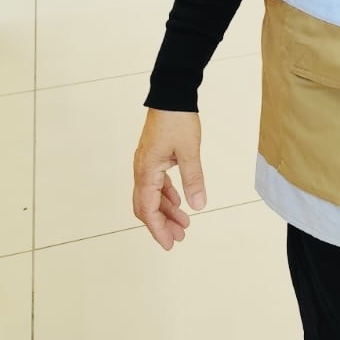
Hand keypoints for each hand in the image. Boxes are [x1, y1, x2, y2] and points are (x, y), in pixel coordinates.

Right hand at [132, 109, 205, 249]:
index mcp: (146, 171)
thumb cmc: (177, 119)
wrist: (171, 95)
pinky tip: (179, 202)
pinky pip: (156, 183)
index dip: (158, 229)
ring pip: (152, 195)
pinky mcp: (153, 157)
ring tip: (184, 223)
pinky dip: (166, 195)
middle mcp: (142, 170)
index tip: (169, 244)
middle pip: (146, 206)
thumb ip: (193, 179)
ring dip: (166, 210)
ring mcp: (146, 163)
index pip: (149, 209)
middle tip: (179, 237)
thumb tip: (198, 205)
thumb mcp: (190, 151)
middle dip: (161, 224)